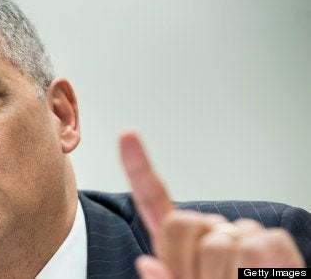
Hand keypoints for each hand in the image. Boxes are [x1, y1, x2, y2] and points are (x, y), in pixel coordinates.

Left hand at [119, 130, 304, 278]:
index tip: (126, 134)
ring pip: (214, 242)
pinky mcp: (272, 240)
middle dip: (184, 261)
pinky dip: (249, 271)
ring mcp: (240, 233)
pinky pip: (249, 248)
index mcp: (178, 243)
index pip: (153, 199)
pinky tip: (256, 276)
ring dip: (219, 275)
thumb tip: (146, 264)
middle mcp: (209, 231)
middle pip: (179, 224)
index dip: (139, 166)